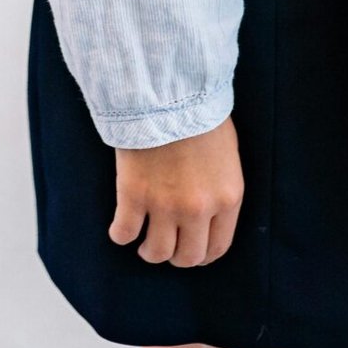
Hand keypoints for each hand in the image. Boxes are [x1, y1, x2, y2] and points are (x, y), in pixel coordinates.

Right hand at [109, 116, 243, 267]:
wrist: (169, 90)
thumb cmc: (200, 113)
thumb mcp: (226, 153)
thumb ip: (220, 188)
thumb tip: (210, 209)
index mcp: (227, 198)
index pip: (217, 248)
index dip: (202, 255)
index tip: (190, 251)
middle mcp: (199, 209)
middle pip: (187, 257)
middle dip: (176, 256)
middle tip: (166, 245)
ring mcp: (165, 205)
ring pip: (157, 252)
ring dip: (149, 252)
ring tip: (144, 243)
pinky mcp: (134, 195)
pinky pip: (124, 232)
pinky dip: (120, 234)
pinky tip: (120, 228)